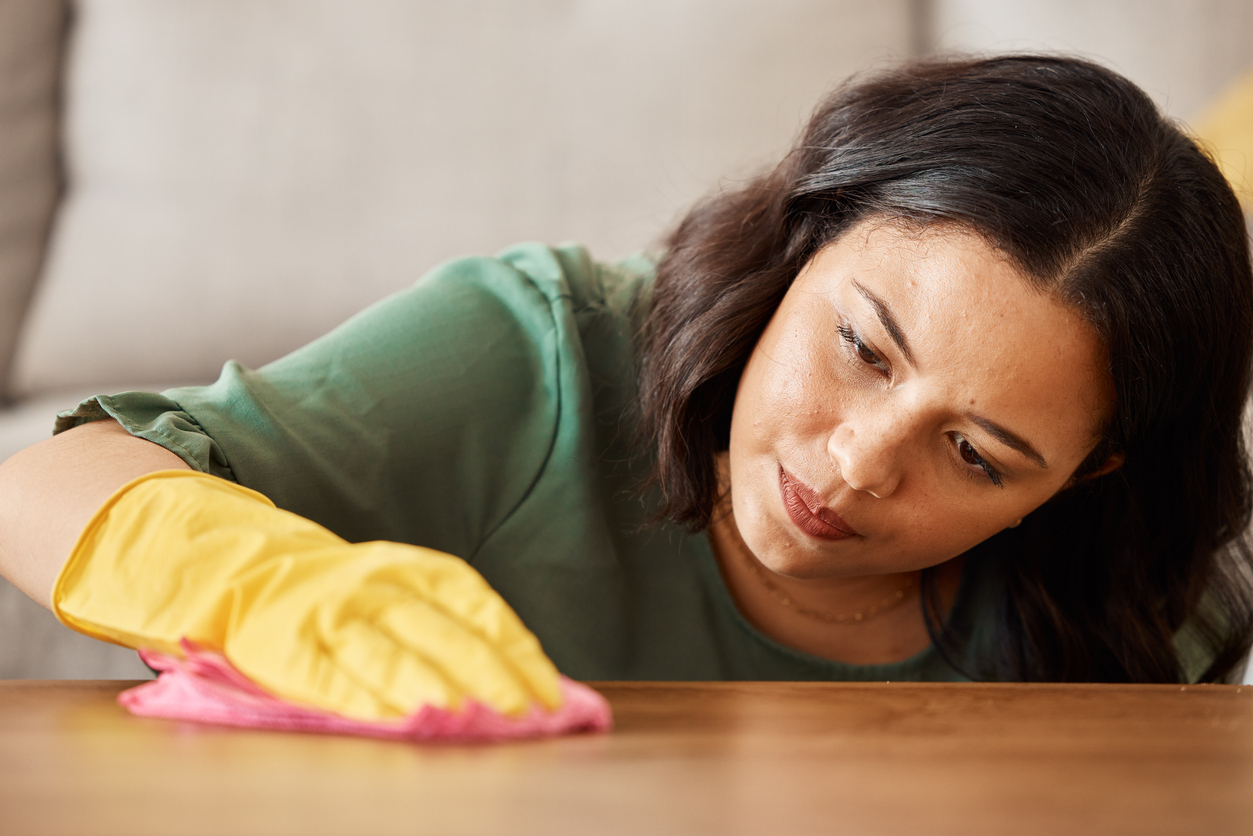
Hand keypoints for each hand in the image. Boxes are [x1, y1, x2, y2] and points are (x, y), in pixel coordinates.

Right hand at [54, 471, 561, 719]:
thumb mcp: (386, 586)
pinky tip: (402, 721)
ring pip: (397, 652)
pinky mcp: (287, 644)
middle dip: (494, 673)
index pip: (475, 602)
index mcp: (404, 566)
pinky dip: (371, 699)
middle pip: (447, 630)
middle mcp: (373, 583)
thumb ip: (437, 620)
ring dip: (443, 689)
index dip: (516, 645)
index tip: (552, 687)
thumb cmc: (324, 588)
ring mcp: (329, 612)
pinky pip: (335, 676)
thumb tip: (510, 670)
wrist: (227, 563)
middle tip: (534, 713)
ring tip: (480, 720)